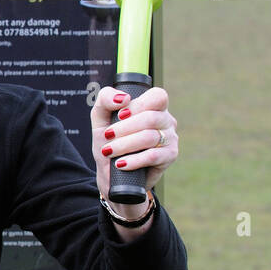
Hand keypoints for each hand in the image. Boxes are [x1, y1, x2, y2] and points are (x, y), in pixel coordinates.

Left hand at [90, 85, 178, 203]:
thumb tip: (124, 97)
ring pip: (150, 137)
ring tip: (109, 151)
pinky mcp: (170, 156)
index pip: (157, 96)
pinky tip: (121, 163)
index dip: (138, 105)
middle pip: (151, 118)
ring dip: (125, 144)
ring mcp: (170, 137)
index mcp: (152, 106)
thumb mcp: (100, 117)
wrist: (111, 173)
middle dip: (124, 128)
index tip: (120, 115)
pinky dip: (134, 160)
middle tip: (108, 136)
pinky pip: (153, 156)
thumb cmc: (109, 141)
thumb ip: (106, 99)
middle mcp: (165, 120)